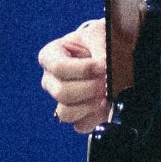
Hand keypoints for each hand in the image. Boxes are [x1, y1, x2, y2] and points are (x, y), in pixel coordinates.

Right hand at [39, 18, 111, 132]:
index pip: (58, 68)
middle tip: (107, 81)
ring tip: (106, 93)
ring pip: (66, 113)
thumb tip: (106, 69)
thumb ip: (101, 49)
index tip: (102, 66)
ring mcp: (62, 101)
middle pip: (62, 93)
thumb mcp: (99, 35)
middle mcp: (51, 80)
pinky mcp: (76, 116)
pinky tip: (106, 104)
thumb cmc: (99, 40)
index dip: (83, 69)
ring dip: (90, 105)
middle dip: (90, 88)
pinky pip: (81, 126)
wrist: (110, 51)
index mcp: (50, 56)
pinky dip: (96, 117)